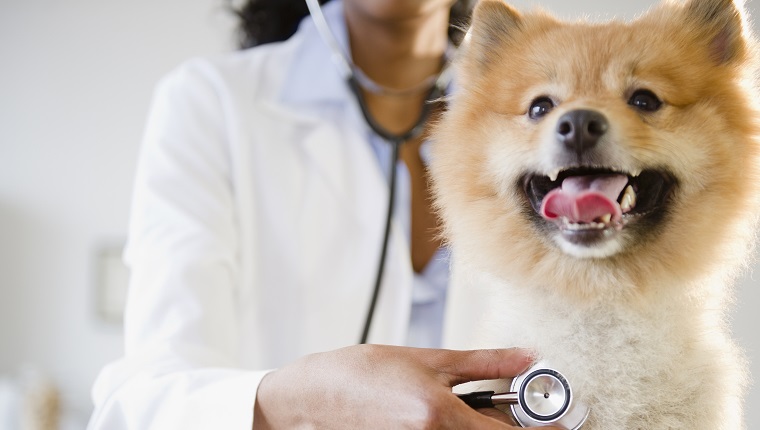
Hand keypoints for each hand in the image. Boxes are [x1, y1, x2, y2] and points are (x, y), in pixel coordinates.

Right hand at [253, 345, 561, 428]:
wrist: (314, 396)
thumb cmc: (362, 371)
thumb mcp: (427, 359)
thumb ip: (482, 364)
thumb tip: (526, 358)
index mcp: (440, 417)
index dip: (543, 429)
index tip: (562, 420)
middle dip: (513, 425)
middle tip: (517, 402)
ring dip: (487, 427)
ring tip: (483, 404)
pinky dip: (464, 429)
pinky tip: (458, 412)